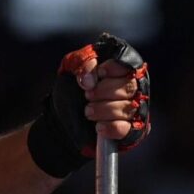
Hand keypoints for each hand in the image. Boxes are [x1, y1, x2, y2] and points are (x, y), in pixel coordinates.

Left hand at [27, 33, 150, 177]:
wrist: (58, 131)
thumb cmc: (64, 100)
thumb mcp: (68, 73)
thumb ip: (82, 61)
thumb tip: (91, 73)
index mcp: (121, 71)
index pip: (128, 62)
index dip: (110, 69)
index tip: (90, 78)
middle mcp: (133, 89)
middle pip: (128, 85)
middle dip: (102, 91)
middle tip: (85, 97)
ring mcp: (135, 112)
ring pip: (127, 106)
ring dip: (102, 109)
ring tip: (87, 112)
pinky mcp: (133, 132)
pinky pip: (128, 128)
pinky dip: (109, 127)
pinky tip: (96, 127)